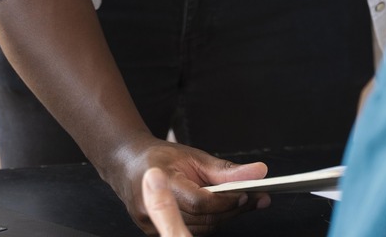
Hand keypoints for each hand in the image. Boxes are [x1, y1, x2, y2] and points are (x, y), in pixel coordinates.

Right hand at [109, 137, 268, 234]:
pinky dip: (209, 222)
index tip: (246, 194)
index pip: (199, 201)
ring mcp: (150, 224)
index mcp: (160, 180)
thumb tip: (258, 173)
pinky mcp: (154, 233)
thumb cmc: (159, 158)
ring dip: (223, 217)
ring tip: (242, 201)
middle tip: (255, 198)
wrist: (128, 166)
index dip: (225, 201)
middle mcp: (151, 207)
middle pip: (201, 219)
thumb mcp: (193, 156)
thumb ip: (225, 170)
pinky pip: (191, 231)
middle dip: (231, 210)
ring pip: (199, 229)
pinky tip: (220, 209)